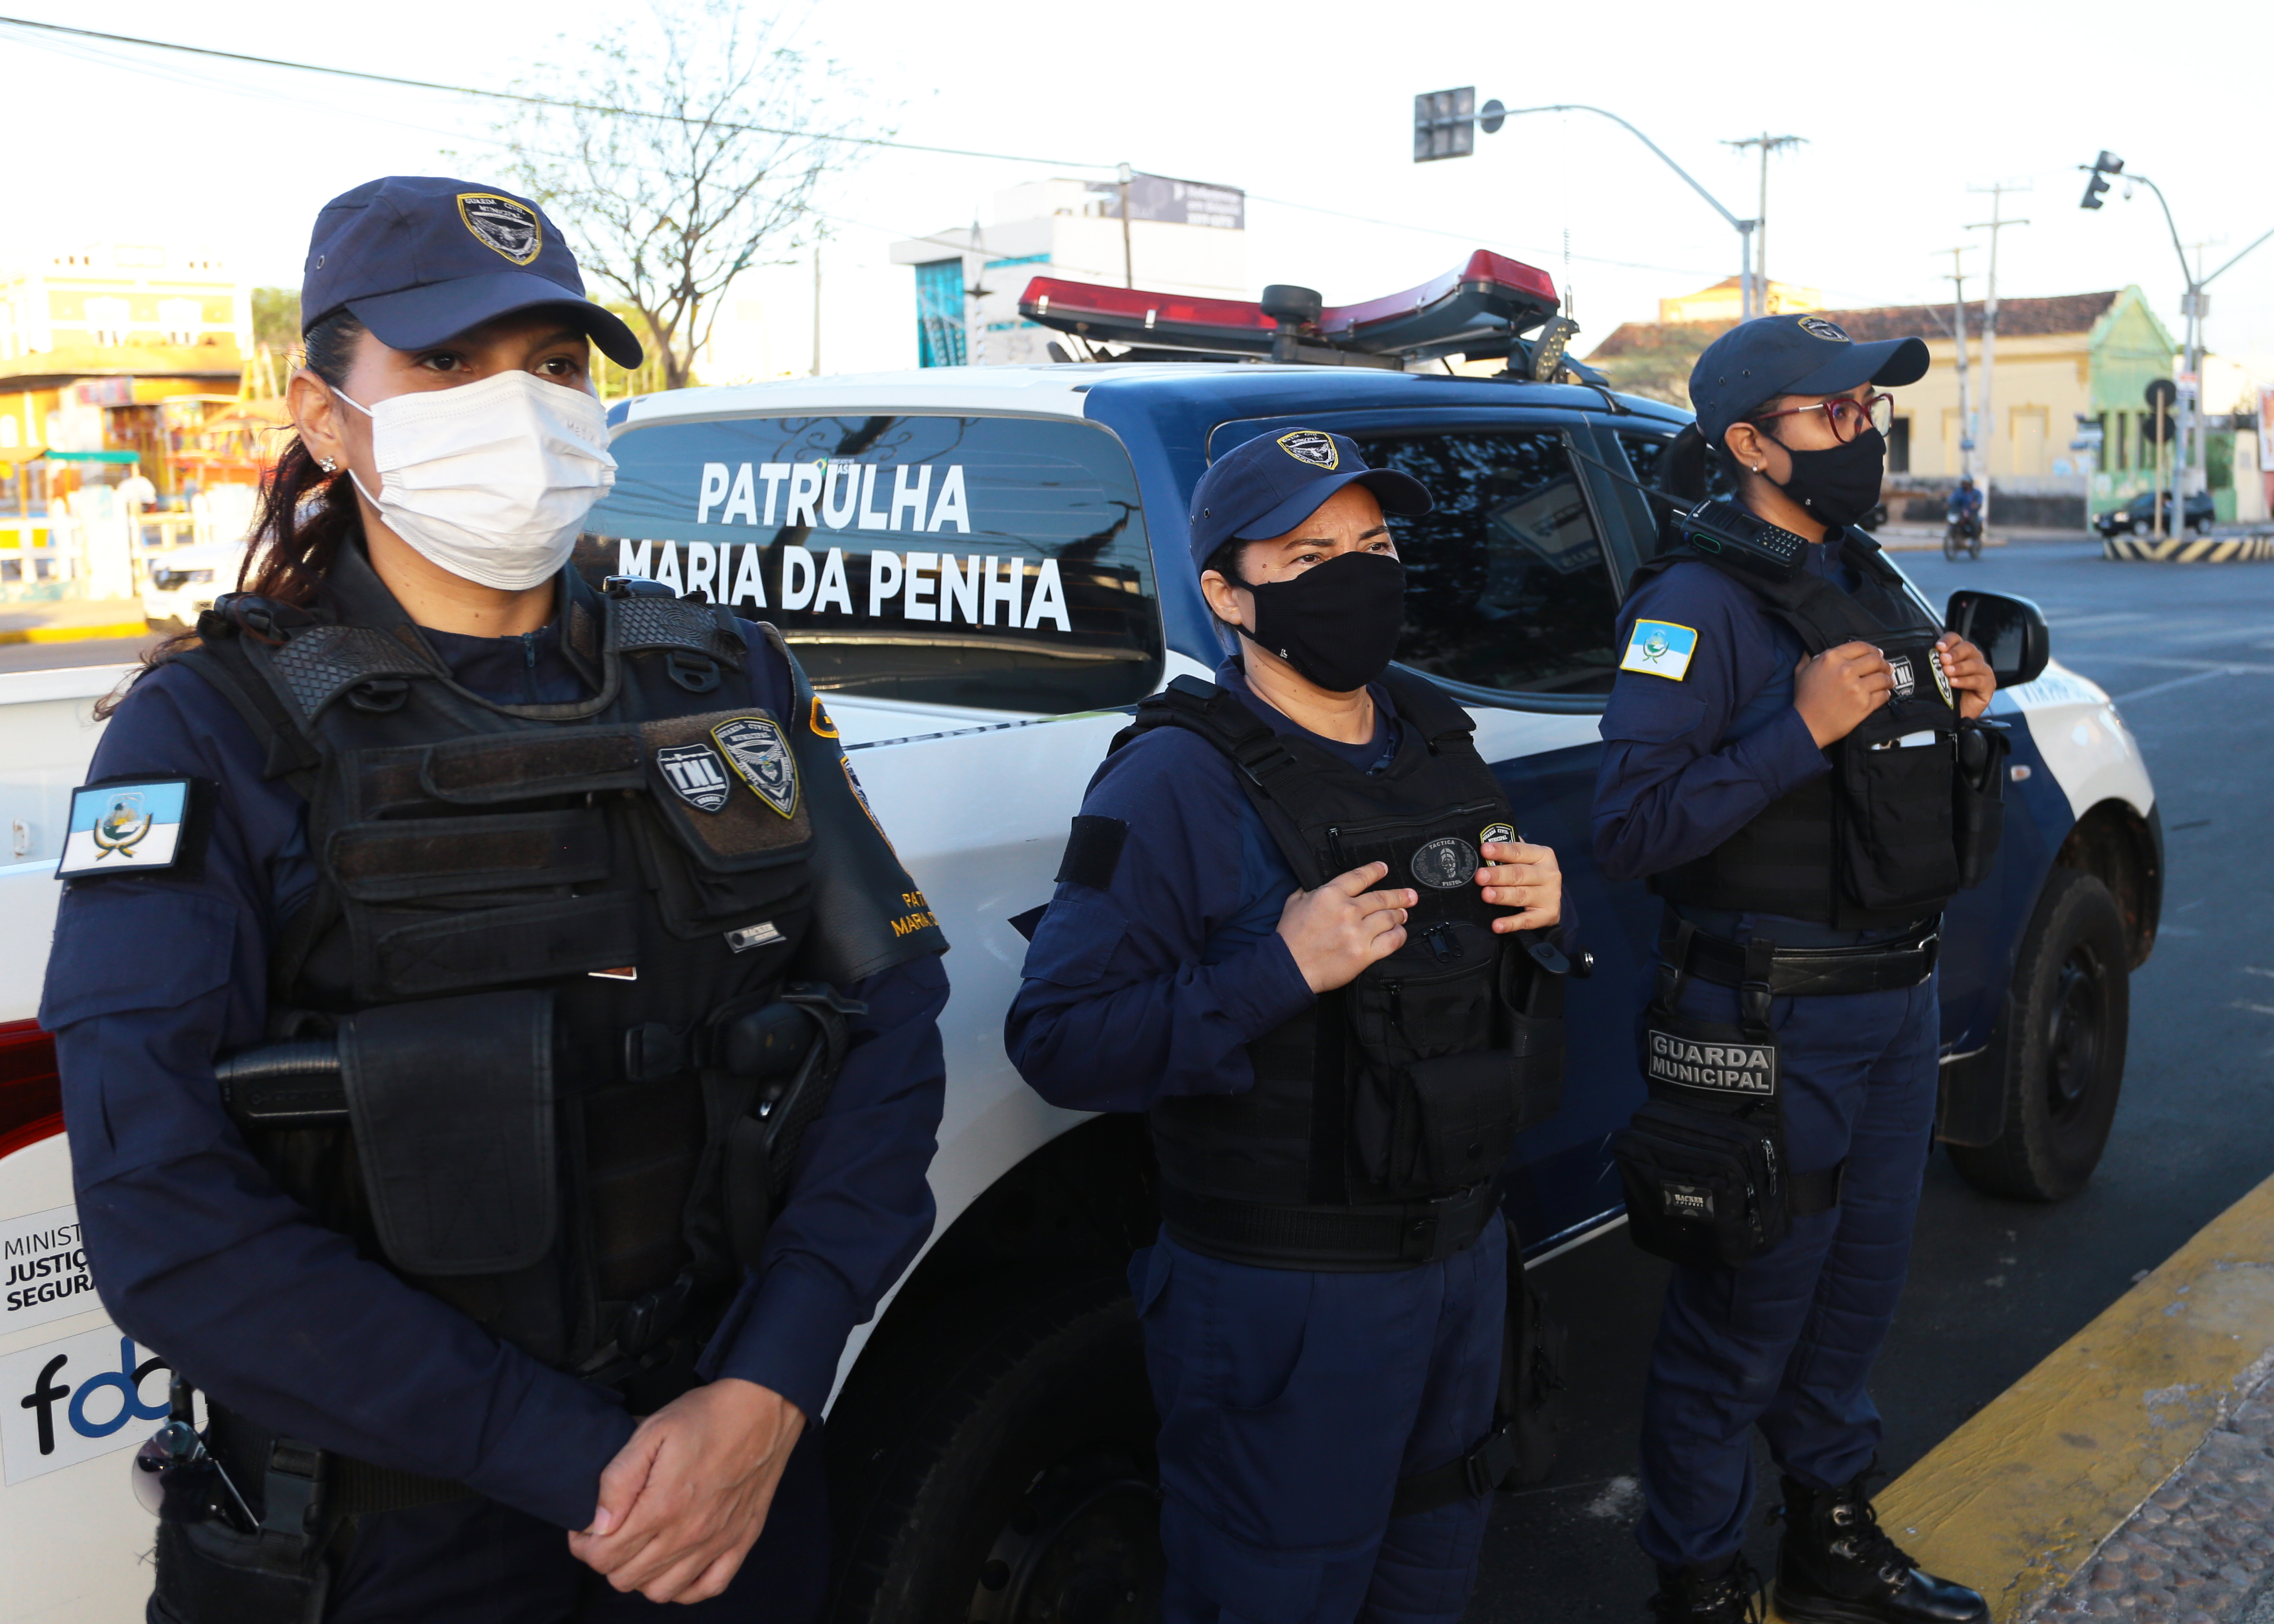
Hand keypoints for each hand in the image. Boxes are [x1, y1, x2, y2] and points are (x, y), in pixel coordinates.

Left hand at [569, 1378, 804, 1603]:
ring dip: (641, 1576)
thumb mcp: (652, 1432)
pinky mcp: (740, 1542)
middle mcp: (689, 1535)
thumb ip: (619, 1479)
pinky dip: (685, 1587)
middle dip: (607, 1560)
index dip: (584, 1547)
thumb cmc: (707, 1416)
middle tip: (609, 1534)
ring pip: (661, 1591)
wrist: (764, 1408)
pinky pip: (706, 1588)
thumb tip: (598, 1524)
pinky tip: (676, 1564)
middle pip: (626, 1579)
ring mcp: (716, 1543)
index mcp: (662, 1507)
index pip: (604, 1557)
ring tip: (640, 1548)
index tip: (584, 1531)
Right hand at [1276, 861, 1413, 992]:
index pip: (1359, 877)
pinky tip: (1399, 933)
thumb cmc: (1290, 937)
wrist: (1289, 968)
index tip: (1384, 869)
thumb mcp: (1294, 902)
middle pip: (1381, 898)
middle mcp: (1347, 910)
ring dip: (1399, 915)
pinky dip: (1399, 935)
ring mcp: (1358, 932)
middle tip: (1410, 895)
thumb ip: (1310, 890)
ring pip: (1388, 918)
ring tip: (1403, 914)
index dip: (1375, 871)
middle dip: (1399, 895)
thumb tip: (1320, 885)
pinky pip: (1391, 941)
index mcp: (1330, 895)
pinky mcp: (1364, 953)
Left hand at [1475, 841, 1560, 932]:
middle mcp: (1549, 874)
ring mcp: (1550, 895)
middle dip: (1498, 875)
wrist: (1551, 898)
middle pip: (1519, 874)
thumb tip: (1482, 848)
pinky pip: (1527, 920)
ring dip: (1502, 896)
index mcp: (1542, 855)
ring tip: (1486, 895)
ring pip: (1521, 895)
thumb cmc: (1530, 873)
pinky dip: (1511, 923)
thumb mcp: (1525, 859)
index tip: (1484, 850)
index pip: (1519, 851)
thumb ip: (1508, 853)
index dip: (1501, 850)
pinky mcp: (1548, 915)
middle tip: (1480, 876)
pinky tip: (1497, 925)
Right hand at [1793, 641, 1894, 747]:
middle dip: (1884, 664)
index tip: (1878, 654)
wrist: (1807, 725)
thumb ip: (1809, 657)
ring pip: (1883, 677)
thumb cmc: (1804, 698)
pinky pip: (1883, 695)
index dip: (1873, 650)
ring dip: (1888, 679)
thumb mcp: (1801, 672)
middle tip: (1886, 668)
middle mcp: (1846, 670)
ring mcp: (1857, 688)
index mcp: (1831, 659)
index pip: (1861, 646)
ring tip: (1888, 682)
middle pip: (1876, 660)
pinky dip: (1886, 694)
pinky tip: (1883, 694)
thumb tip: (1810, 650)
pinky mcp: (1864, 704)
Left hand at [1934, 632, 1995, 719]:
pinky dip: (1966, 681)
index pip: (1956, 639)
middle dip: (1954, 653)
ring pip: (1974, 663)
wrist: (1951, 716)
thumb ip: (1932, 665)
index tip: (1938, 647)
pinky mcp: (1988, 685)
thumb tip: (1920, 656)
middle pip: (1967, 648)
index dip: (1948, 640)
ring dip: (1959, 667)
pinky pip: (1979, 680)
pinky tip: (1954, 683)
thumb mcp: (1935, 677)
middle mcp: (1972, 659)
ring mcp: (1982, 671)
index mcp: (1959, 653)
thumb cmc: (1943, 694)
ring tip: (1947, 672)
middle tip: (1943, 660)